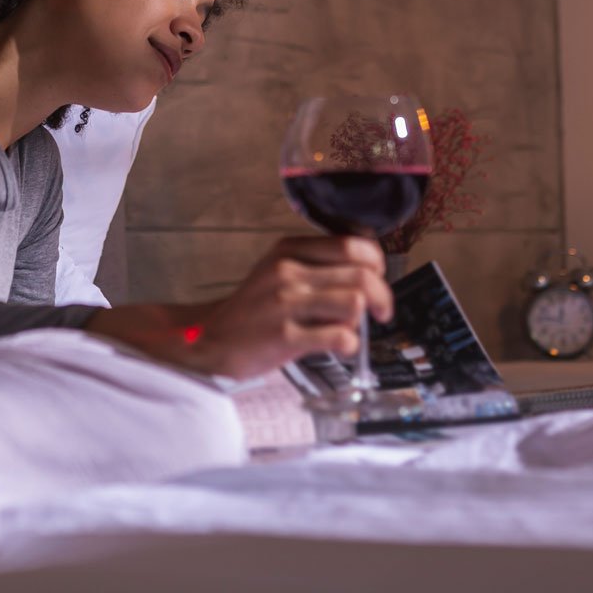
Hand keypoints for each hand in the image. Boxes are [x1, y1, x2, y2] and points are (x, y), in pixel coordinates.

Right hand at [89, 236, 393, 378]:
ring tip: (354, 329)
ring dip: (363, 320)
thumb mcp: (276, 271)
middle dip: (382, 296)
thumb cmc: (251, 310)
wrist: (209, 340)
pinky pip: (338, 336)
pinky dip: (350, 344)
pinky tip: (342, 347)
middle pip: (361, 274)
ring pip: (354, 302)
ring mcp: (285, 304)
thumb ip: (315, 265)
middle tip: (382, 312)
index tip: (379, 278)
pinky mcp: (284, 336)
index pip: (352, 245)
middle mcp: (287, 272)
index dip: (377, 263)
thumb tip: (367, 271)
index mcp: (288, 250)